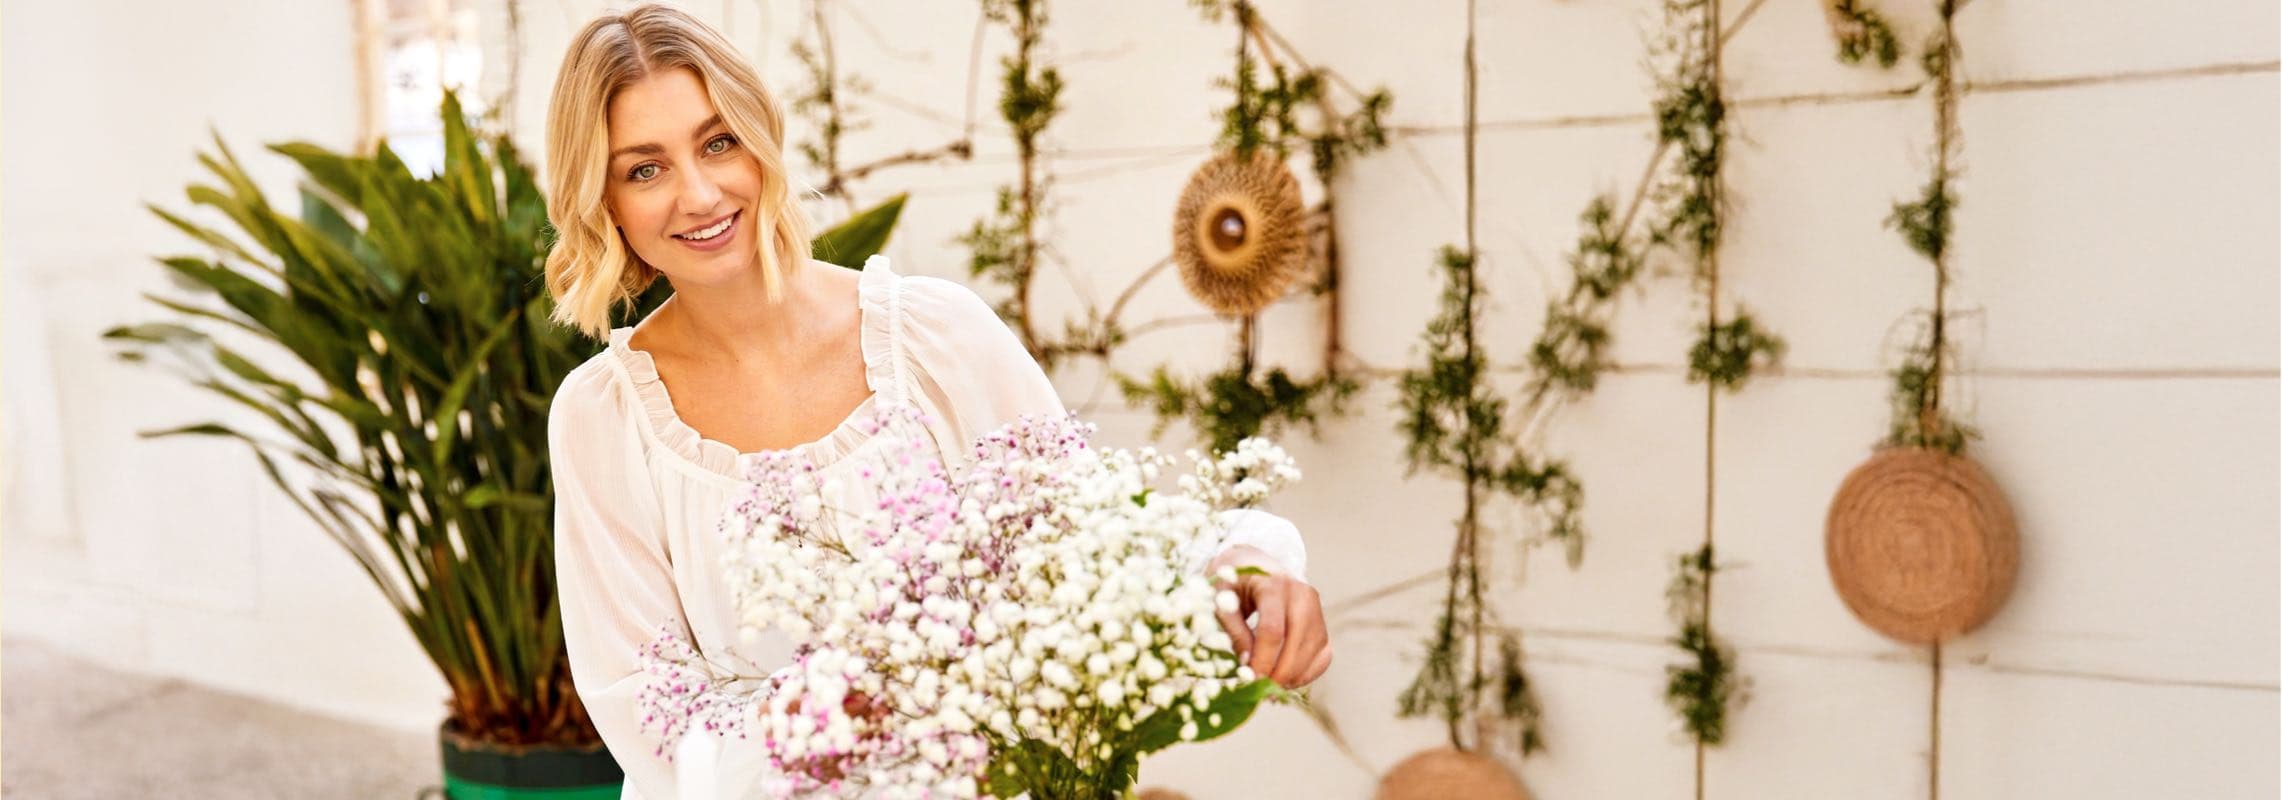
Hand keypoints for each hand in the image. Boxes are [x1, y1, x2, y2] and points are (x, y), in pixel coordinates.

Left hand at [1210, 544, 1331, 688]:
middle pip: (1298, 641)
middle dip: (1279, 672)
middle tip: (1260, 689)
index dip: (1262, 660)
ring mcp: (1316, 607)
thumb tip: (1247, 665)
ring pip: (1314, 651)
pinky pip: (1323, 656)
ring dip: (1293, 675)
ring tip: (1270, 685)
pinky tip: (1285, 679)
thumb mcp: (1221, 601)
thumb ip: (1233, 631)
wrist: (1252, 564)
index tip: (1249, 680)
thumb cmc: (1231, 584)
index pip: (1273, 629)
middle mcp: (1301, 593)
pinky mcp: (1322, 622)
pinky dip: (1306, 673)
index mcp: (1273, 584)